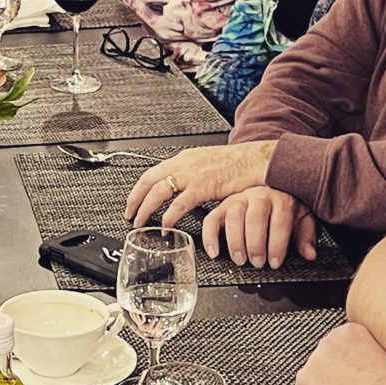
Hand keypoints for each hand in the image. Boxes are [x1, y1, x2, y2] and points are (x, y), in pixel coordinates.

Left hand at [125, 141, 274, 230]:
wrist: (256, 160)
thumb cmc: (238, 163)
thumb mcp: (208, 163)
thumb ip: (193, 174)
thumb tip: (183, 187)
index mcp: (184, 158)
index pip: (152, 172)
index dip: (138, 188)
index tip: (132, 200)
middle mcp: (184, 164)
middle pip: (148, 181)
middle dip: (134, 199)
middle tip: (129, 215)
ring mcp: (191, 175)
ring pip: (158, 191)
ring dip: (145, 209)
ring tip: (140, 222)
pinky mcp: (202, 187)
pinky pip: (178, 204)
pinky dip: (168, 217)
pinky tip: (165, 226)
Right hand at [202, 186, 316, 267]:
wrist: (276, 186)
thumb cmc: (288, 206)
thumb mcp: (303, 219)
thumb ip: (306, 237)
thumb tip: (309, 253)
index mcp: (281, 200)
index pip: (279, 221)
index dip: (277, 244)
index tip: (275, 262)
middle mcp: (259, 196)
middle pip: (255, 218)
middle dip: (255, 244)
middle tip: (257, 263)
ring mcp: (240, 199)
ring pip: (233, 217)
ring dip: (235, 241)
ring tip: (240, 259)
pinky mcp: (224, 205)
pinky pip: (212, 218)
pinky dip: (210, 236)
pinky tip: (214, 252)